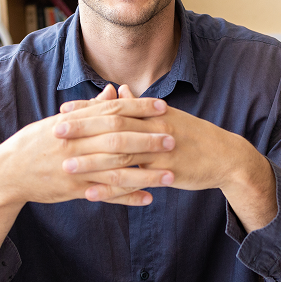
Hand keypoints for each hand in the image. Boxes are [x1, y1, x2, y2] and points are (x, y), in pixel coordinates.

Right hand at [0, 84, 174, 206]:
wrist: (7, 172)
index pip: (113, 111)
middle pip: (118, 139)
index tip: (164, 106)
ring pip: (116, 169)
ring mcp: (76, 167)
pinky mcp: (74, 189)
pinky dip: (127, 197)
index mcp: (76, 123)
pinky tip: (148, 198)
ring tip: (170, 175)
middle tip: (173, 139)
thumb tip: (113, 91)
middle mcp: (77, 143)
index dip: (139, 108)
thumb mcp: (60, 120)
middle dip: (148, 139)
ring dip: (145, 173)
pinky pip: (106, 193)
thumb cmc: (36, 143)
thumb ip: (90, 108)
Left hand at [57, 86, 278, 229]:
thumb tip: (120, 88)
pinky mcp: (166, 173)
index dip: (88, 109)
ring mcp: (161, 151)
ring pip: (120, 155)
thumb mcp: (168, 116)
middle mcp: (155, 128)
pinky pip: (134, 182)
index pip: (114, 107)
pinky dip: (111, 188)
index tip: (62, 110)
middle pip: (113, 126)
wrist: (226, 157)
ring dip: (91, 161)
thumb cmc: (194, 136)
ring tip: (65, 166)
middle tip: (55, 132)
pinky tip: (92, 193)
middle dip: (83, 130)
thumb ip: (140, 104)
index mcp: (153, 113)